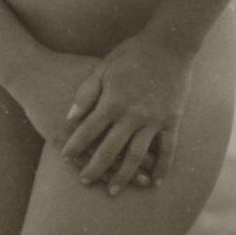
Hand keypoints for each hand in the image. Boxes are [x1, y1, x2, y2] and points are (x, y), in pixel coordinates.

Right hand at [5, 46, 157, 188]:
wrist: (33, 72)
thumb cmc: (67, 67)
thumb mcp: (97, 69)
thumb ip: (118, 83)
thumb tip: (139, 89)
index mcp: (109, 103)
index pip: (132, 130)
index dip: (146, 145)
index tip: (157, 158)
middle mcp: (95, 121)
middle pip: (120, 148)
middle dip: (135, 166)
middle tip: (147, 181)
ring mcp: (75, 133)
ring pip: (100, 159)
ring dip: (115, 174)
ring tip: (122, 187)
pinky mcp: (58, 139)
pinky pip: (78, 161)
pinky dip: (90, 172)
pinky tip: (100, 182)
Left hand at [60, 33, 193, 193]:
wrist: (169, 44)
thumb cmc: (132, 53)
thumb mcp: (102, 67)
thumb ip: (86, 93)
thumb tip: (70, 116)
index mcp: (113, 101)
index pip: (88, 131)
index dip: (74, 145)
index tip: (64, 157)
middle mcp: (133, 115)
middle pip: (110, 150)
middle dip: (95, 168)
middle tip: (85, 182)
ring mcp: (154, 119)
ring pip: (137, 156)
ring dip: (124, 176)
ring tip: (114, 191)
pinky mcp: (172, 120)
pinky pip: (168, 150)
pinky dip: (162, 168)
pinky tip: (154, 183)